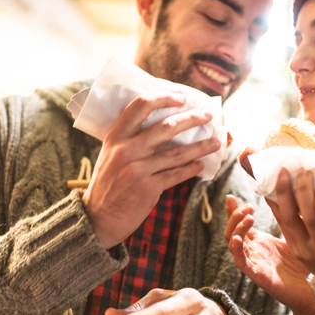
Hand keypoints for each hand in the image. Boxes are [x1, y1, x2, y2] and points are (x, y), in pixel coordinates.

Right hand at [82, 92, 220, 247]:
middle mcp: (126, 150)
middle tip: (207, 115)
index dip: (163, 98)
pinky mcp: (148, 188)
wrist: (98, 217)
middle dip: (192, 118)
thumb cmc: (108, 183)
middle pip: (166, 126)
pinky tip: (201, 164)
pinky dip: (191, 169)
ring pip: (177, 153)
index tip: (181, 97)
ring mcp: (137, 169)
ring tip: (215, 142)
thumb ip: (129, 138)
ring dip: (201, 146)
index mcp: (115, 137)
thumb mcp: (110, 154)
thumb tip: (161, 123)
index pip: (140, 106)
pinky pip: (176, 174)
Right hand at [225, 196, 314, 314]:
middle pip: (231, 231)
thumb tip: (284, 193)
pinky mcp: (259, 276)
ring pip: (233, 244)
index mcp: (259, 242)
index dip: (231, 210)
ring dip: (237, 228)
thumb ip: (287, 217)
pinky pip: (241, 263)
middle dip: (235, 216)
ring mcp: (254, 263)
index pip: (238, 223)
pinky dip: (236, 250)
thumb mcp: (296, 234)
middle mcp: (253, 251)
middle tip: (249, 207)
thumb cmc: (307, 263)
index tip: (230, 197)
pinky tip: (237, 239)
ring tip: (249, 218)